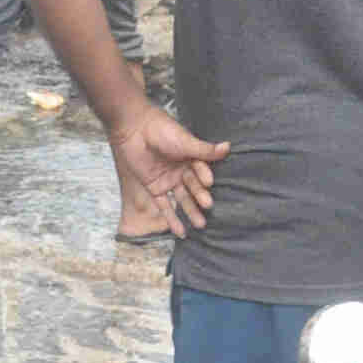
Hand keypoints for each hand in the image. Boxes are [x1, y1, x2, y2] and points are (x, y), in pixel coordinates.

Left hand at [109, 108, 229, 237]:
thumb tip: (228, 147)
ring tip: (201, 225)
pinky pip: (164, 206)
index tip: (209, 182)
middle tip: (208, 206)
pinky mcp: (154, 188)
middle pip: (193, 187)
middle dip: (200, 196)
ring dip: (190, 212)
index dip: (204, 176)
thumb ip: (204, 150)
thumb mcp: (184, 141)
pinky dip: (172, 219)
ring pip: (182, 199)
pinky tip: (181, 232)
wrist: (134, 129)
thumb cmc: (161, 130)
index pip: (201, 170)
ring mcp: (168, 180)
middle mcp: (181, 170)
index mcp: (190, 157)